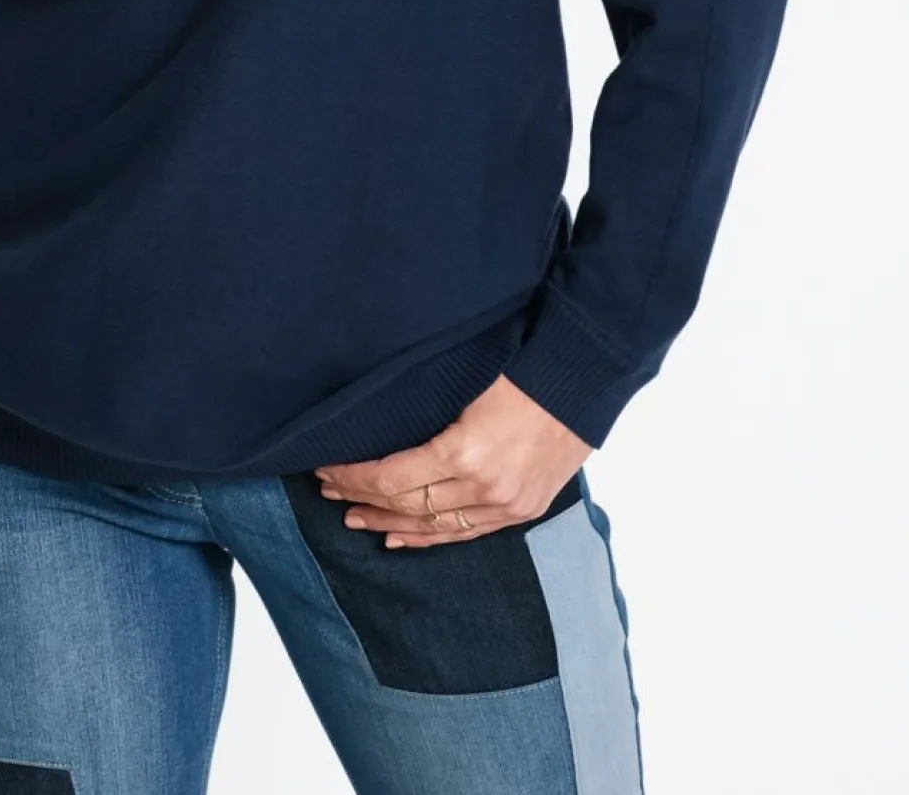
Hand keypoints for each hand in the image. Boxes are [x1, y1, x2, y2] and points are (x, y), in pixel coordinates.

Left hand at [313, 374, 592, 546]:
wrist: (582, 382)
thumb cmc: (521, 370)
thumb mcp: (465, 386)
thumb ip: (426, 415)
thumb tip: (376, 428)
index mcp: (464, 452)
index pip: (392, 477)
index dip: (355, 476)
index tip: (326, 468)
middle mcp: (483, 488)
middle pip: (406, 504)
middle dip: (363, 497)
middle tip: (329, 490)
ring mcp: (505, 505)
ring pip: (433, 526)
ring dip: (389, 522)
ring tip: (355, 517)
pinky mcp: (522, 511)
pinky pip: (466, 534)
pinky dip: (429, 538)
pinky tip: (399, 538)